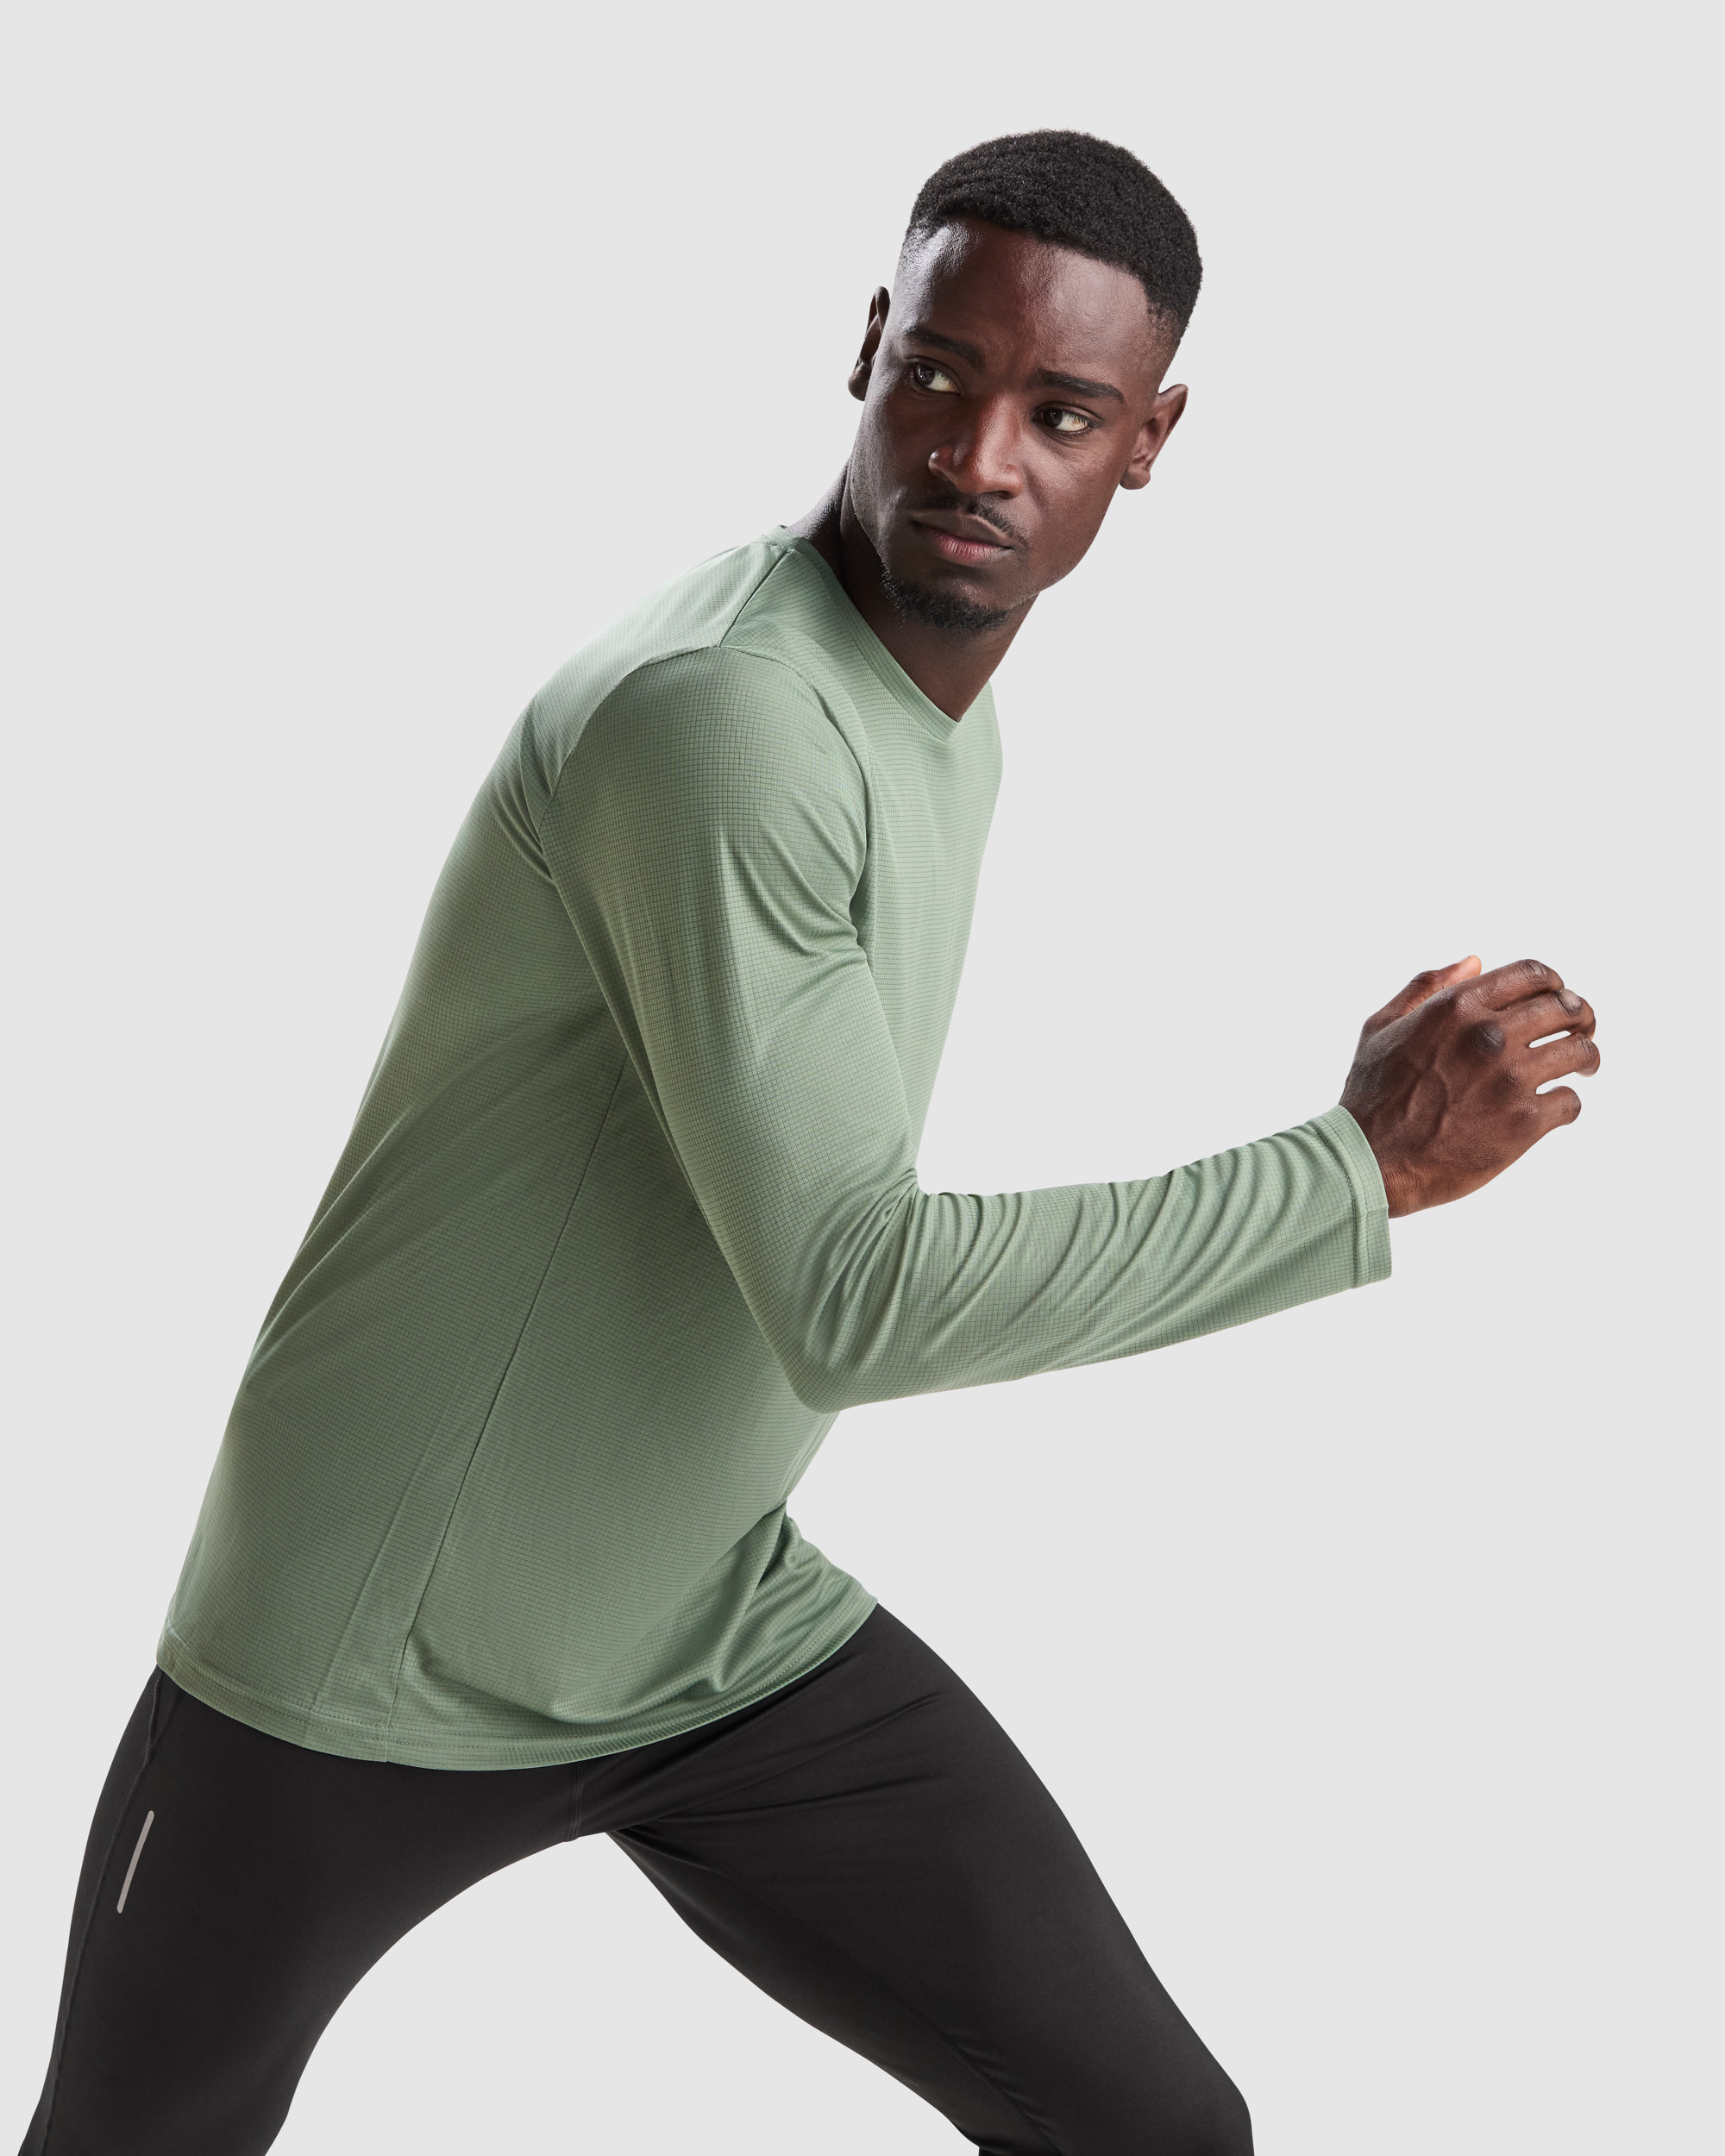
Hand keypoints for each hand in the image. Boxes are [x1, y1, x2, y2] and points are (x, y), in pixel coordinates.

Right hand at [1340, 956, 1598, 1217]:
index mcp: (1456, 1007)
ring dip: (1587, 1057)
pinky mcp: (1524, 1123)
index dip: (1554, 982)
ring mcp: (1510, 1080)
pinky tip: (1554, 1108)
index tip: (1556, 997)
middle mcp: (1489, 1036)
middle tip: (1581, 1030)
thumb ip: (1427, 987)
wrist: (1369, 1161)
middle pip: (1566, 1008)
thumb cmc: (1372, 1095)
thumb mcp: (1383, 1026)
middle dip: (1580, 1015)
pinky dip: (1567, 1104)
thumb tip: (1474, 962)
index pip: (1533, 974)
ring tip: (1584, 1068)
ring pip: (1581, 1052)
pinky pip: (1571, 1102)